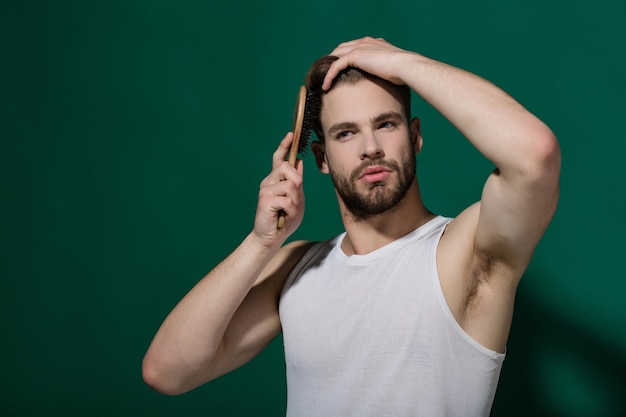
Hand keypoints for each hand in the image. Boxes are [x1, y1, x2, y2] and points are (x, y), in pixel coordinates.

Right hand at [253, 132, 304, 246]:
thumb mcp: (296, 199)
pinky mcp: (265, 200)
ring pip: (290, 184)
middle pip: (288, 168)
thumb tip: (299, 162)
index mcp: (276, 180)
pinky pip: (287, 199)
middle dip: (297, 183)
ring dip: (294, 201)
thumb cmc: (284, 219)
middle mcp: (268, 182)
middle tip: (293, 200)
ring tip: (287, 210)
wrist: (272, 238)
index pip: (280, 159)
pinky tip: (283, 216)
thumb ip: (297, 182)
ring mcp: (265, 190)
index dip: (284, 146)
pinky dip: (290, 210)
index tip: (290, 135)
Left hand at [322, 37, 415, 89]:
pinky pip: (335, 66)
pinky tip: (326, 87)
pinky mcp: (355, 55)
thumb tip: (386, 82)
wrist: (405, 66)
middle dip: (333, 61)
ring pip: (336, 56)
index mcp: (373, 43)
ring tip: (324, 81)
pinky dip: (329, 76)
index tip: (340, 71)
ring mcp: (359, 47)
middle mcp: (365, 42)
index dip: (345, 57)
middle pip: (341, 49)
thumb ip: (385, 70)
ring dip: (328, 68)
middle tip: (328, 76)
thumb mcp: (392, 68)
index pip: (353, 47)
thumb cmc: (403, 71)